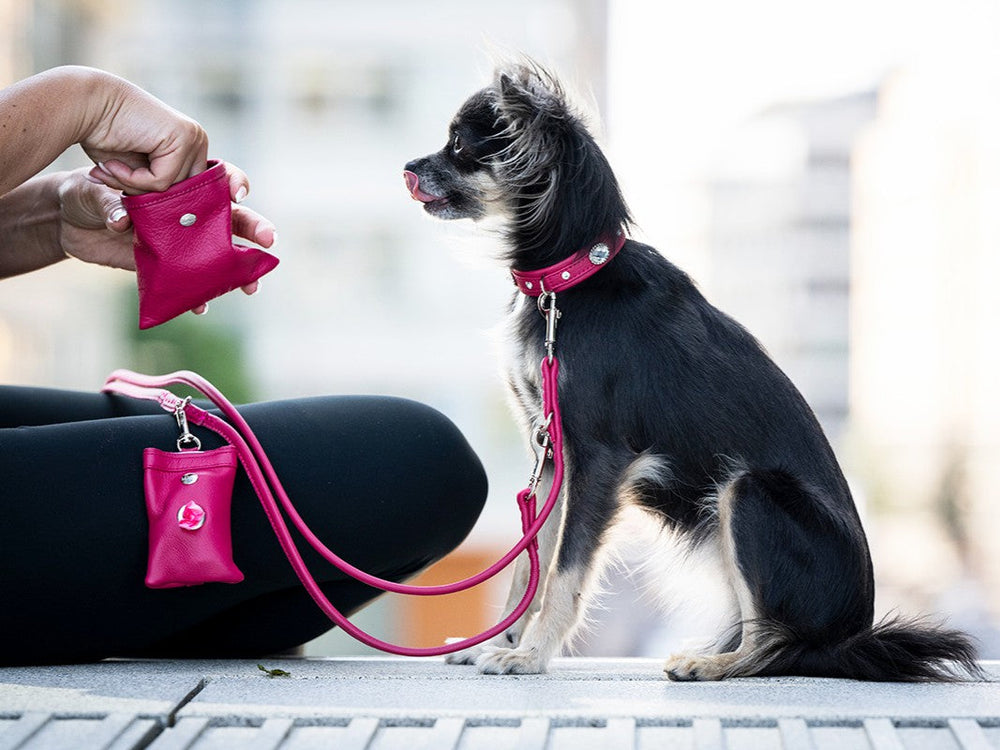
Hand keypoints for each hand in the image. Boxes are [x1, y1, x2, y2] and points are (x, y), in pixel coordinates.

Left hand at [57, 164, 275, 307]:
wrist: (66, 221)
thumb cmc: (84, 192)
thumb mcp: (91, 190)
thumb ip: (109, 202)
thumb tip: (122, 219)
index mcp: (175, 185)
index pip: (214, 181)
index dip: (233, 184)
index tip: (239, 193)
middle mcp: (185, 213)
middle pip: (229, 219)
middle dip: (253, 229)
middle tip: (268, 241)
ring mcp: (179, 242)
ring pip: (218, 255)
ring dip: (238, 271)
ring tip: (251, 285)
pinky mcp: (165, 266)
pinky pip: (189, 283)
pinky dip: (198, 296)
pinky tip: (202, 305)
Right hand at [78, 72, 209, 193]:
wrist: (84, 106)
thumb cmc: (105, 138)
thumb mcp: (138, 170)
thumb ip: (158, 189)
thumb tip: (177, 219)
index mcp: (191, 147)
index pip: (187, 191)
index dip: (156, 197)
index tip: (123, 186)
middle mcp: (197, 141)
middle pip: (182, 193)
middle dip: (146, 194)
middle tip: (113, 177)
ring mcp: (193, 138)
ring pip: (171, 189)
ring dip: (134, 186)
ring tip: (111, 167)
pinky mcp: (182, 138)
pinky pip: (161, 182)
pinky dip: (133, 180)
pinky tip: (114, 163)